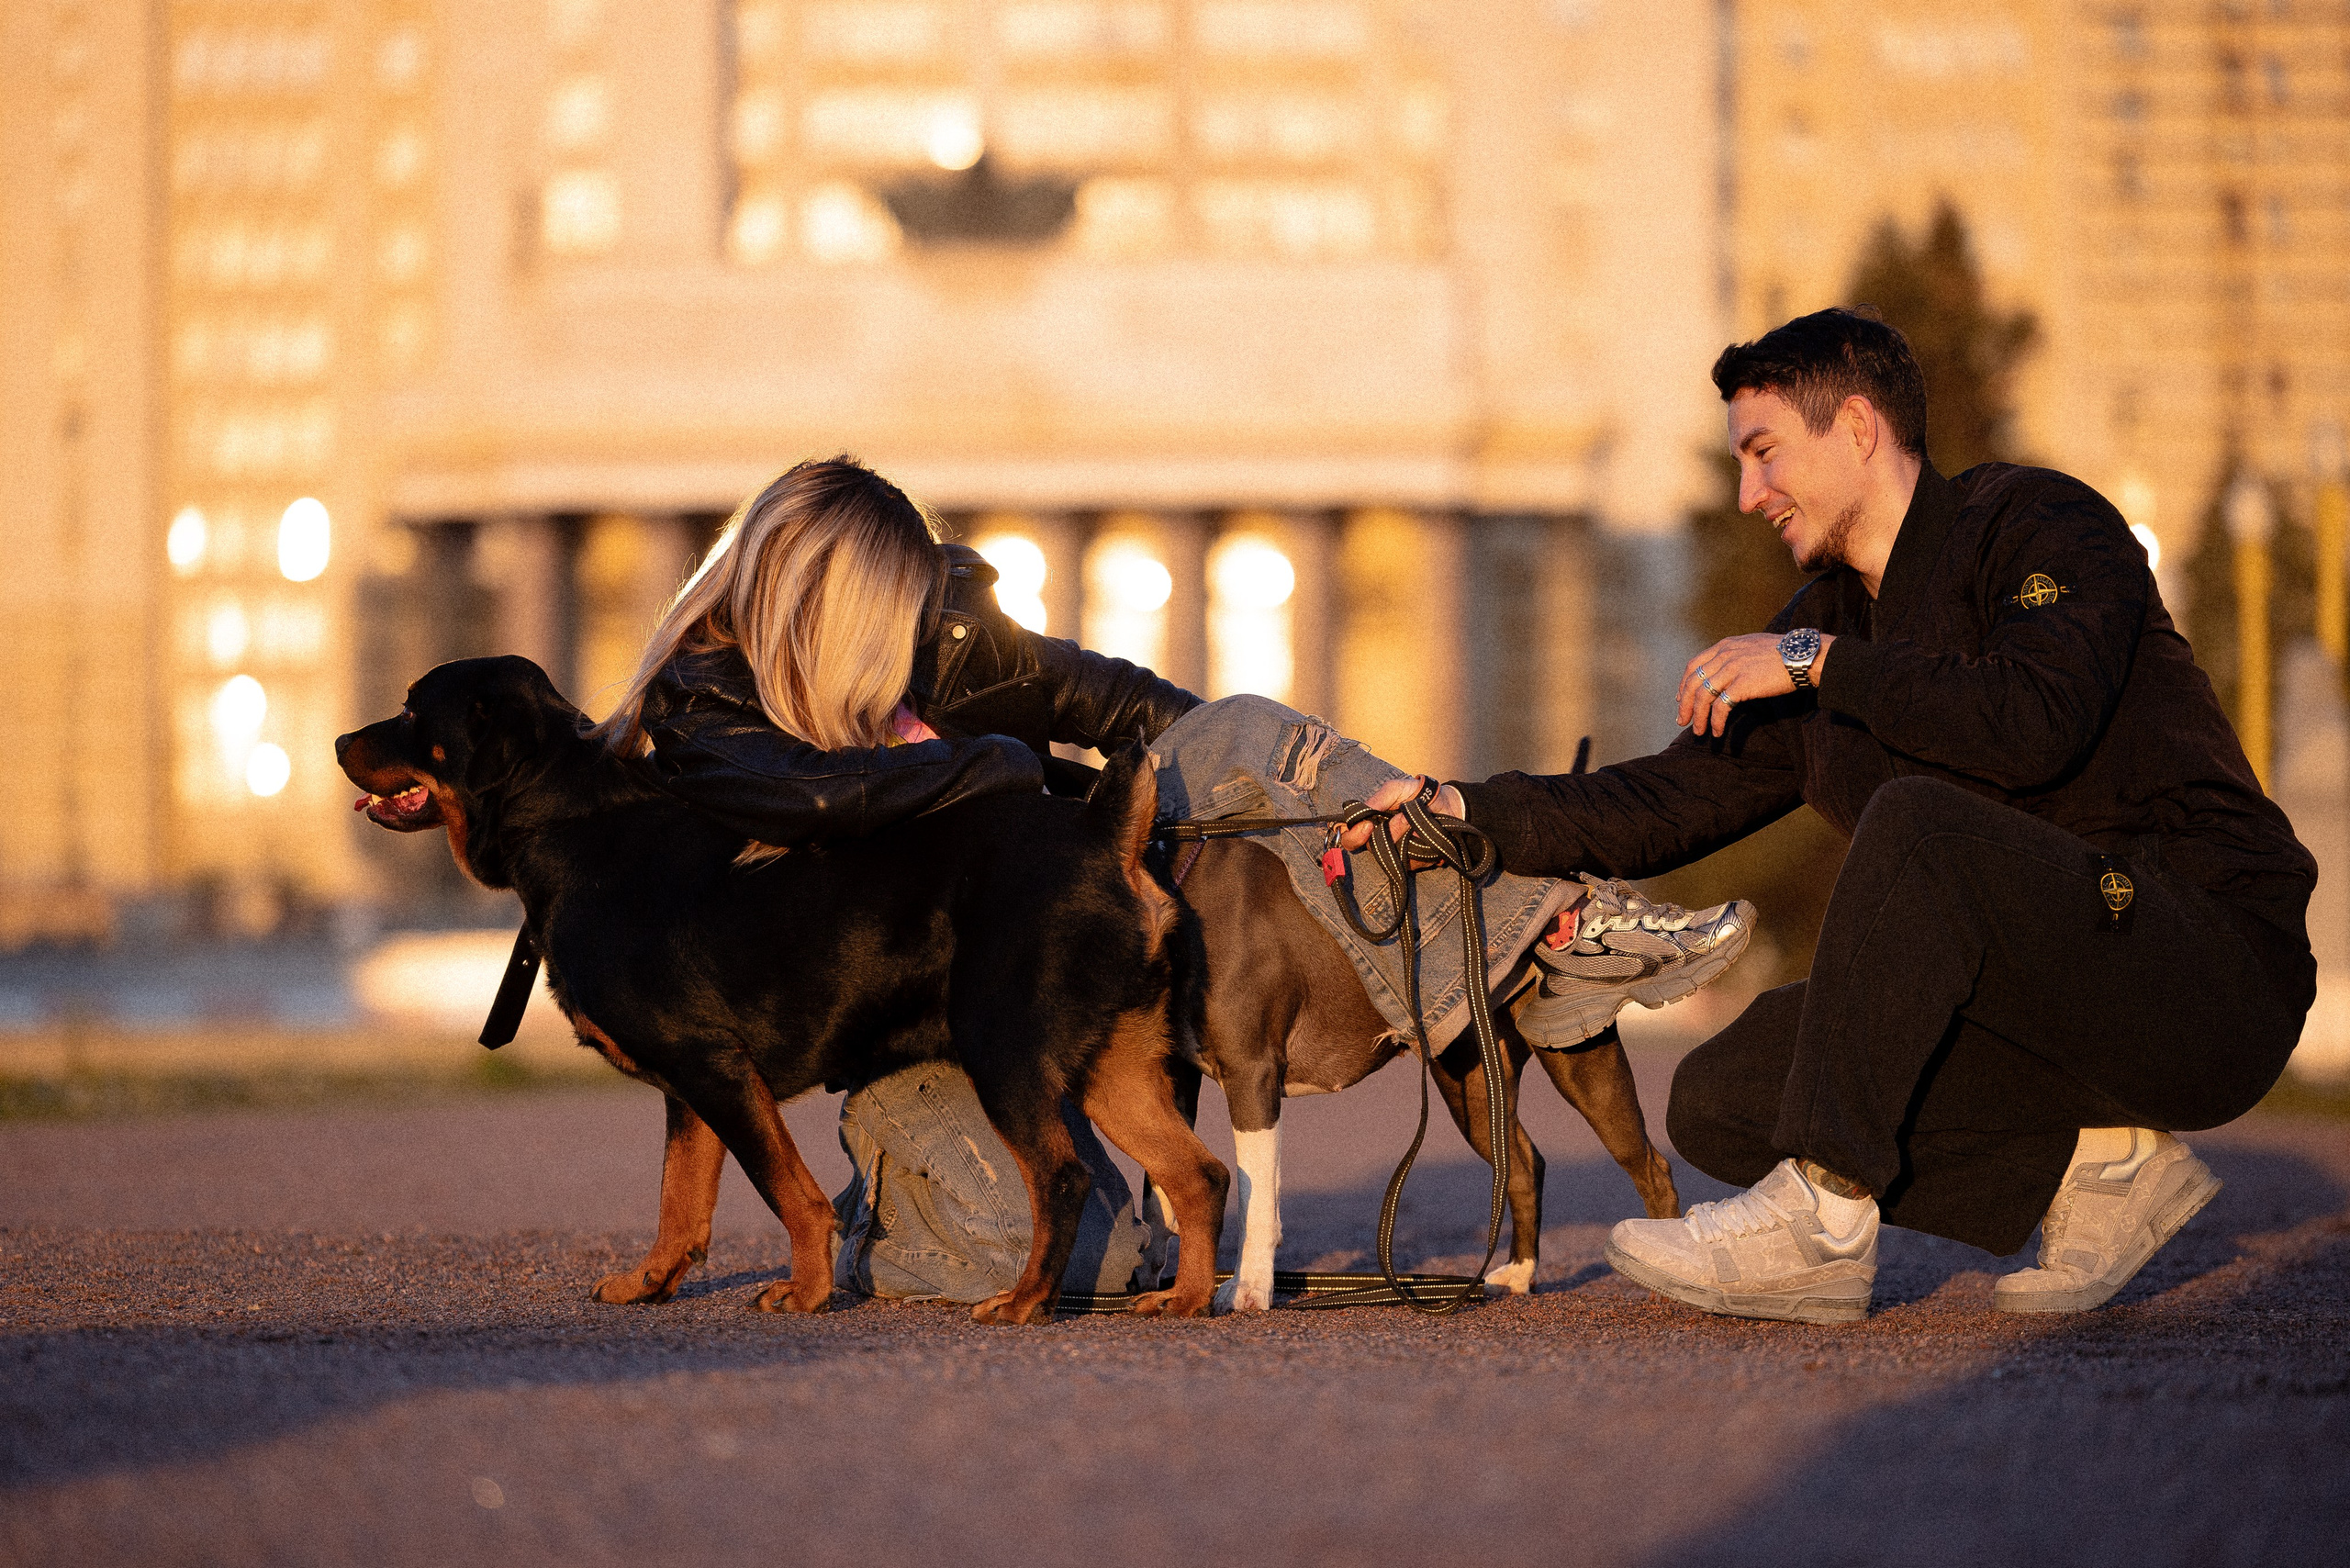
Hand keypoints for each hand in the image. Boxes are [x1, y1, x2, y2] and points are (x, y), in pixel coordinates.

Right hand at [1336, 774, 1463, 854]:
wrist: (1448, 804)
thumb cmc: (1418, 793)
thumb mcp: (1396, 789)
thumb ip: (1378, 799)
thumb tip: (1360, 816)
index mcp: (1371, 822)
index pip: (1350, 837)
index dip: (1353, 836)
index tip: (1367, 826)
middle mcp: (1381, 839)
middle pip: (1372, 849)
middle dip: (1389, 832)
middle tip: (1404, 819)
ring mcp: (1397, 851)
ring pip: (1392, 856)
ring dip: (1407, 836)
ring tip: (1419, 821)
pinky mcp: (1414, 861)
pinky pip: (1411, 861)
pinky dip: (1420, 846)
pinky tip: (1427, 833)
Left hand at [1676, 633, 1832, 737]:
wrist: (1803, 655)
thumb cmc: (1783, 653)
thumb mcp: (1752, 646)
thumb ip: (1735, 655)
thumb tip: (1726, 671)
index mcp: (1725, 645)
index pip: (1694, 664)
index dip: (1684, 684)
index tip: (1681, 699)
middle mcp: (1725, 655)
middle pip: (1693, 682)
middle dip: (1684, 704)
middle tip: (1682, 721)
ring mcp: (1732, 669)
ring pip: (1703, 696)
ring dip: (1698, 717)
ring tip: (1698, 731)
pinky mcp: (1742, 684)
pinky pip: (1720, 707)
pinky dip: (1716, 721)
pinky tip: (1718, 731)